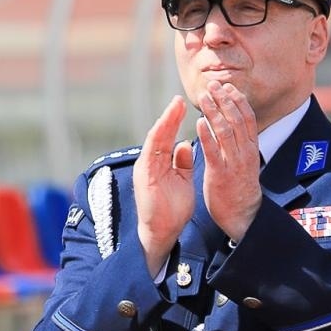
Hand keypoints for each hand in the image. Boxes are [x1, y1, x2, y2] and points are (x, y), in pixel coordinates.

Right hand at [134, 95, 196, 275]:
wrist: (162, 231)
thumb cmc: (172, 208)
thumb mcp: (181, 180)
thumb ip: (182, 163)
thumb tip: (185, 144)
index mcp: (159, 163)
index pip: (166, 137)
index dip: (174, 120)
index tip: (183, 105)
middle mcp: (149, 162)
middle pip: (159, 133)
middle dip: (169, 116)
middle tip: (179, 99)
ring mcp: (145, 168)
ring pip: (154, 139)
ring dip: (164, 122)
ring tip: (174, 107)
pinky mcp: (145, 175)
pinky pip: (152, 153)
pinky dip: (159, 138)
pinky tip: (167, 127)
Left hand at [196, 81, 261, 242]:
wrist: (243, 216)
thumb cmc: (239, 187)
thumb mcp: (242, 162)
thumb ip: (238, 145)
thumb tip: (231, 126)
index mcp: (250, 149)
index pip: (247, 119)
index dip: (238, 101)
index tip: (228, 87)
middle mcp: (245, 153)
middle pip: (237, 121)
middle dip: (225, 100)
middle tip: (213, 84)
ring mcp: (234, 163)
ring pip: (226, 132)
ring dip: (214, 112)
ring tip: (204, 96)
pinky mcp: (221, 174)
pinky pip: (215, 152)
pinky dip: (207, 136)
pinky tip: (199, 122)